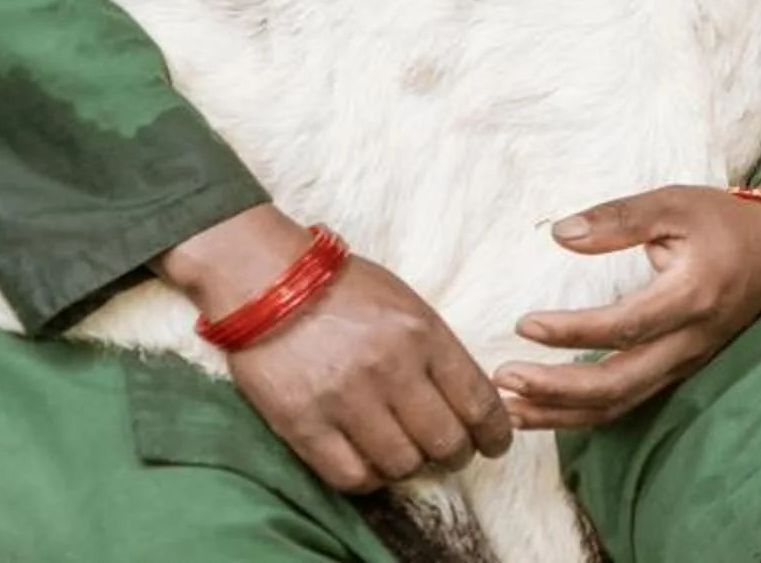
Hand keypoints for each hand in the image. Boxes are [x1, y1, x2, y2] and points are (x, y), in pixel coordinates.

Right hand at [160, 205, 512, 491]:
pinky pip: (351, 476)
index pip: (478, 401)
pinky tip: (371, 465)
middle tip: (451, 454)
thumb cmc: (342, 288)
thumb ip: (436, 349)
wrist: (266, 280)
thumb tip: (467, 397)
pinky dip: (369, 480)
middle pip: (445, 441)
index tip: (494, 444)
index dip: (495, 433)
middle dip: (457, 455)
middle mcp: (391, 370)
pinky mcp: (304, 424)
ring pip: (402, 464)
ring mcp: (347, 400)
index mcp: (424, 334)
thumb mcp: (406, 303)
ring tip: (407, 456)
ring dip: (411, 467)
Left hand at [493, 172, 760, 431]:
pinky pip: (626, 402)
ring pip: (619, 405)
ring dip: (562, 413)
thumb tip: (561, 234)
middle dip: (556, 389)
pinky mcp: (676, 370)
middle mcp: (691, 341)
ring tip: (509, 408)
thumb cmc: (723, 221)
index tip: (524, 324)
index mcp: (693, 295)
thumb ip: (620, 218)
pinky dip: (580, 413)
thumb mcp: (675, 202)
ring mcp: (685, 362)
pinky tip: (542, 408)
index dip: (573, 331)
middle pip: (619, 383)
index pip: (626, 326)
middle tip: (504, 379)